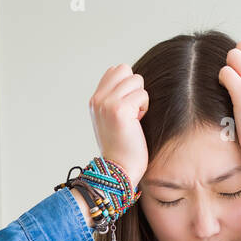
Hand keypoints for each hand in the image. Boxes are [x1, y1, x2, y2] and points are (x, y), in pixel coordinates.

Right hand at [89, 63, 148, 186]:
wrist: (118, 170)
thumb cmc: (122, 148)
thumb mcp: (112, 119)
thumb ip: (115, 98)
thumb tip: (132, 79)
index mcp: (95, 100)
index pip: (115, 70)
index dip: (127, 85)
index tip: (128, 108)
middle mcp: (98, 99)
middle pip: (125, 70)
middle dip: (135, 88)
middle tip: (133, 112)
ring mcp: (107, 103)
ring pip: (136, 80)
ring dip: (141, 99)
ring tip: (135, 118)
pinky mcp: (120, 109)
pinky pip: (142, 95)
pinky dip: (144, 108)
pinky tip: (138, 123)